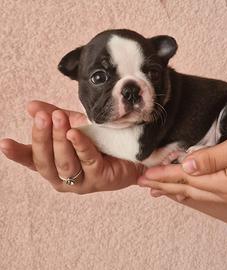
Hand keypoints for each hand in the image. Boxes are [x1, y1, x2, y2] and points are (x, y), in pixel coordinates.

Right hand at [0, 101, 142, 193]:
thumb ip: (54, 117)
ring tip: (58, 120)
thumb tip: (30, 106)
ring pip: (64, 163)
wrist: (131, 154)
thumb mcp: (75, 125)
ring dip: (60, 140)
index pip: (32, 160)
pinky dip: (80, 146)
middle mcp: (64, 178)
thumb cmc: (101, 141)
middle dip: (42, 137)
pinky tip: (75, 133)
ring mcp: (81, 182)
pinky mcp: (100, 179)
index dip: (18, 153)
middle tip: (42, 117)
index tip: (4, 143)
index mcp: (54, 165)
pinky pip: (88, 161)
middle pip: (45, 161)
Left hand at [138, 113, 226, 204]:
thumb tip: (187, 165)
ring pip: (195, 192)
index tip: (144, 173)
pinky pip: (206, 192)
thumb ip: (214, 157)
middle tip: (141, 182)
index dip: (164, 174)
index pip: (187, 178)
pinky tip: (182, 191)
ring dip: (173, 189)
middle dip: (163, 184)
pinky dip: (189, 190)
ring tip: (154, 189)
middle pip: (187, 188)